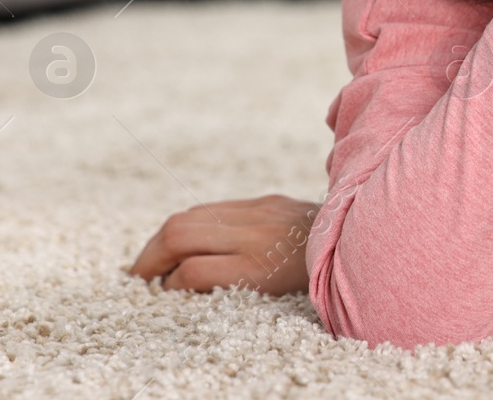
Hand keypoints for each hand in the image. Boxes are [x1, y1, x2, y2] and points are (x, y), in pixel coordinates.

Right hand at [127, 194, 317, 295]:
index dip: (171, 282)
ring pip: (192, 216)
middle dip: (151, 256)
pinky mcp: (265, 200)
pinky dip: (190, 223)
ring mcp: (259, 212)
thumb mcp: (273, 290)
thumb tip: (180, 279)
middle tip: (137, 276)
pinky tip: (182, 238)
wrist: (355, 236)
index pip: (194, 269)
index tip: (163, 292)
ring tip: (151, 258)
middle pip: (182, 234)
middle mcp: (255, 234)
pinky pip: (215, 208)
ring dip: (163, 238)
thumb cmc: (315, 273)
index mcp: (259, 264)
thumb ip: (227, 280)